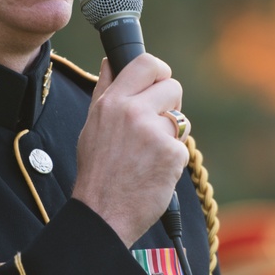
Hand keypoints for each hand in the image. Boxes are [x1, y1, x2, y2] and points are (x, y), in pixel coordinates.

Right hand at [73, 55, 189, 248]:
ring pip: (181, 119)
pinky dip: (172, 160)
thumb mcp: (92, 125)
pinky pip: (182, 147)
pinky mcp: (172, 154)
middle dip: (170, 105)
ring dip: (171, 134)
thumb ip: (105, 90)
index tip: (159, 83)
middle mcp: (133, 112)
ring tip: (148, 154)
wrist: (103, 213)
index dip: (159, 71)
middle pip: (173, 87)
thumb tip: (111, 61)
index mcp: (112, 102)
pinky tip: (154, 171)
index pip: (147, 63)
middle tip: (156, 125)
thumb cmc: (97, 171)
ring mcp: (155, 133)